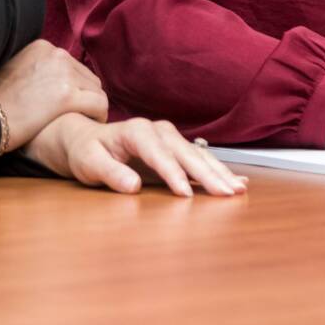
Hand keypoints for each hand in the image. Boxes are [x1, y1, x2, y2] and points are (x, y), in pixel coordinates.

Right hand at [0, 39, 105, 152]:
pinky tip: (88, 125)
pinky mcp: (66, 95)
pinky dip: (98, 116)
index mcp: (42, 47)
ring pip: (96, 91)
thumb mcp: (15, 70)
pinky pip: (99, 105)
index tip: (68, 104)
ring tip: (80, 122)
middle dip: (84, 97)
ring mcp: (62, 73)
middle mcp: (55, 54)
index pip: (73, 66)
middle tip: (77, 116)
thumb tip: (55, 83)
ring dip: (91, 107)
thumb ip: (37, 70)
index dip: (74, 88)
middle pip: (87, 78)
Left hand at [22, 115, 247, 197]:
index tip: (185, 194)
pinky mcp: (175, 146)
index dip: (173, 174)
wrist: (86, 139)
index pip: (159, 154)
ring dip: (219, 172)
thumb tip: (132, 185)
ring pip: (198, 155)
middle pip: (186, 153)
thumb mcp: (88, 163)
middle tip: (226, 193)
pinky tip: (237, 180)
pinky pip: (200, 157)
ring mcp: (169, 137)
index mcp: (136, 131)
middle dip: (208, 174)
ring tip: (238, 189)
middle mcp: (158, 130)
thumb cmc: (86, 152)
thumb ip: (110, 173)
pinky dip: (218, 169)